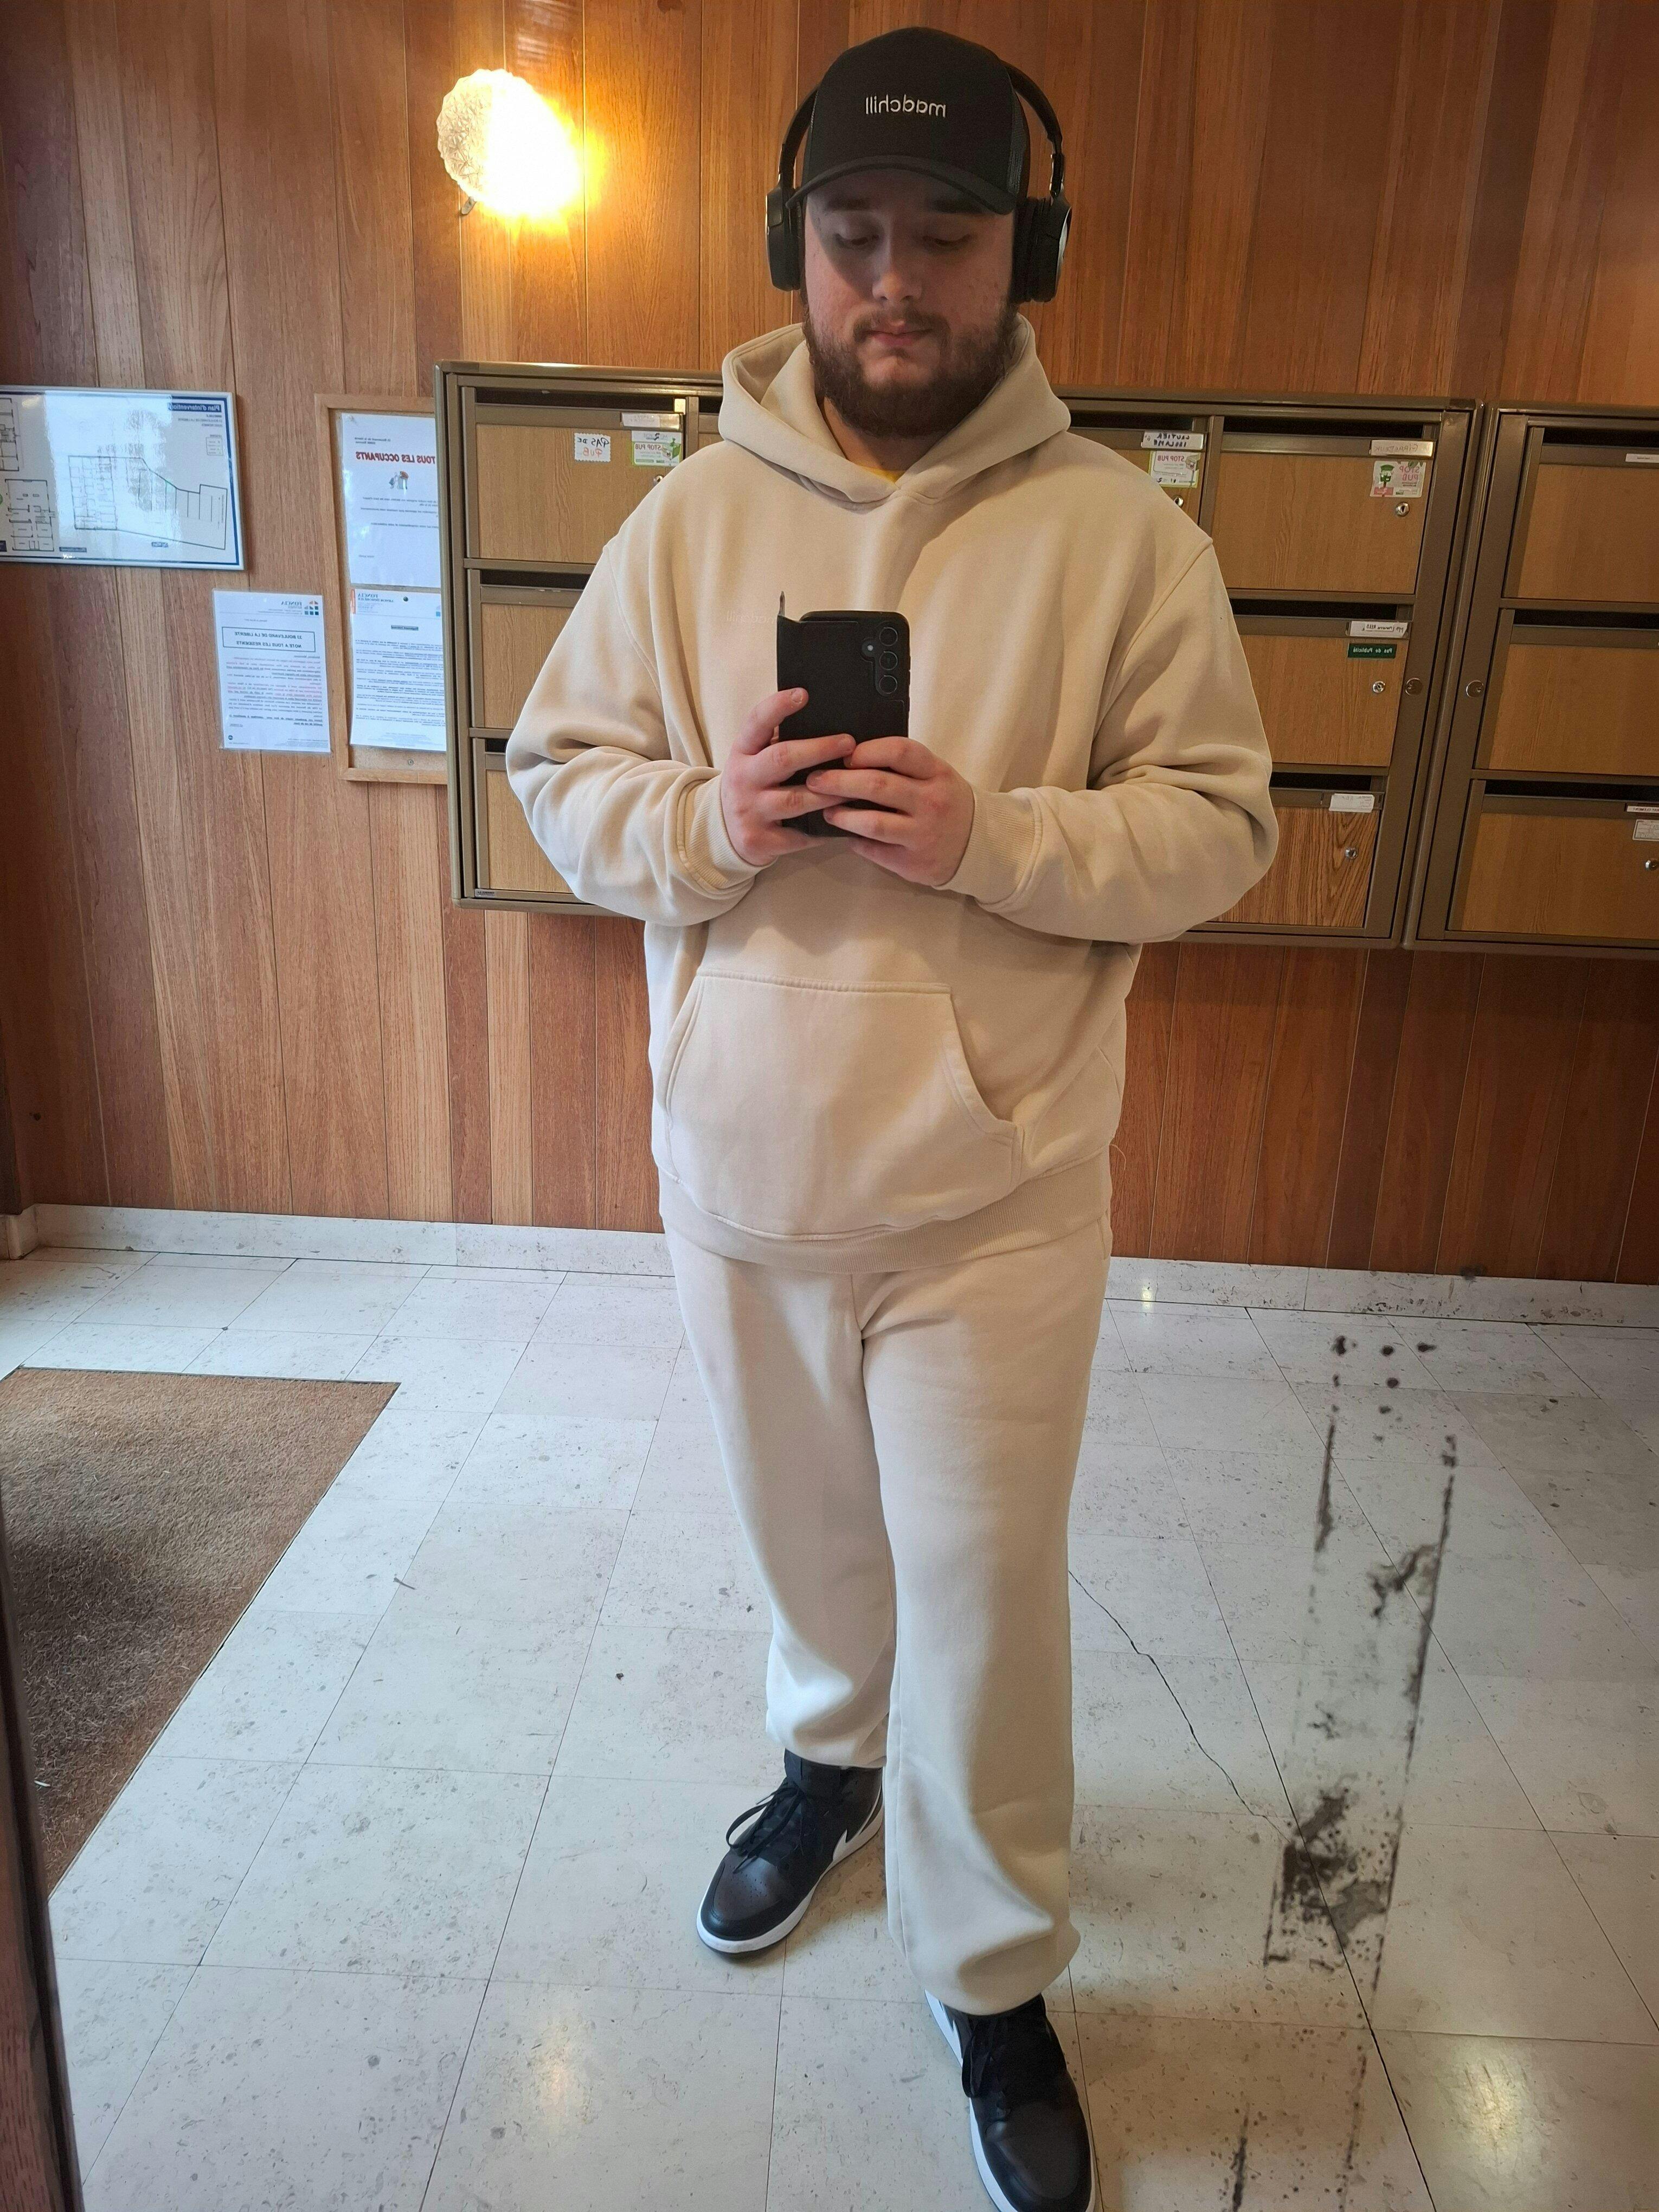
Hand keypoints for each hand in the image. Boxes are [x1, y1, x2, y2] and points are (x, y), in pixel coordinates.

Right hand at [719, 689, 855, 865]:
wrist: (724, 831)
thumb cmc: (752, 784)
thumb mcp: (753, 758)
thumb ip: (777, 741)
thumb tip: (826, 719)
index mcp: (742, 751)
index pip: (755, 722)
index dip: (777, 707)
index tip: (803, 694)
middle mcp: (742, 779)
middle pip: (782, 759)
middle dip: (819, 749)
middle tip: (849, 742)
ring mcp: (749, 811)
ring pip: (795, 800)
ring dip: (830, 792)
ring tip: (857, 784)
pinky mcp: (759, 839)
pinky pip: (798, 836)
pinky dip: (823, 830)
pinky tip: (845, 822)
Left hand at [804, 736, 974, 885]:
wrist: (978, 845)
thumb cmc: (945, 802)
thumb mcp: (936, 775)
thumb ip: (904, 766)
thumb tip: (851, 756)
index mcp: (937, 773)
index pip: (899, 752)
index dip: (866, 751)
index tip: (845, 755)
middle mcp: (932, 802)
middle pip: (878, 785)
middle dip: (839, 781)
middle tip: (816, 779)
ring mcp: (923, 834)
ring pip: (872, 822)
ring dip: (842, 815)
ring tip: (826, 809)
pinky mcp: (914, 862)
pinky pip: (875, 850)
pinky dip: (855, 841)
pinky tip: (846, 834)